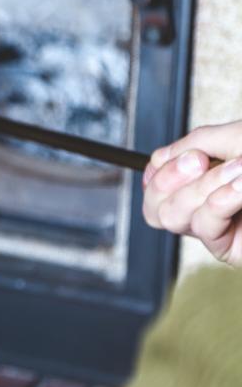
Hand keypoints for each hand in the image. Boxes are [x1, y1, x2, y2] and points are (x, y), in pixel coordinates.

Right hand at [143, 121, 241, 266]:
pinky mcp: (226, 248)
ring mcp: (215, 229)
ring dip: (201, 187)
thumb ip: (197, 141)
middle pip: (153, 204)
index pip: (156, 180)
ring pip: (171, 215)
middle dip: (170, 179)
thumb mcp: (237, 138)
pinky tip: (241, 187)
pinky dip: (221, 200)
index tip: (192, 154)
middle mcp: (205, 206)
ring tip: (239, 169)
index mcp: (205, 180)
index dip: (161, 169)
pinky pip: (203, 225)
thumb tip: (160, 157)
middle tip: (200, 161)